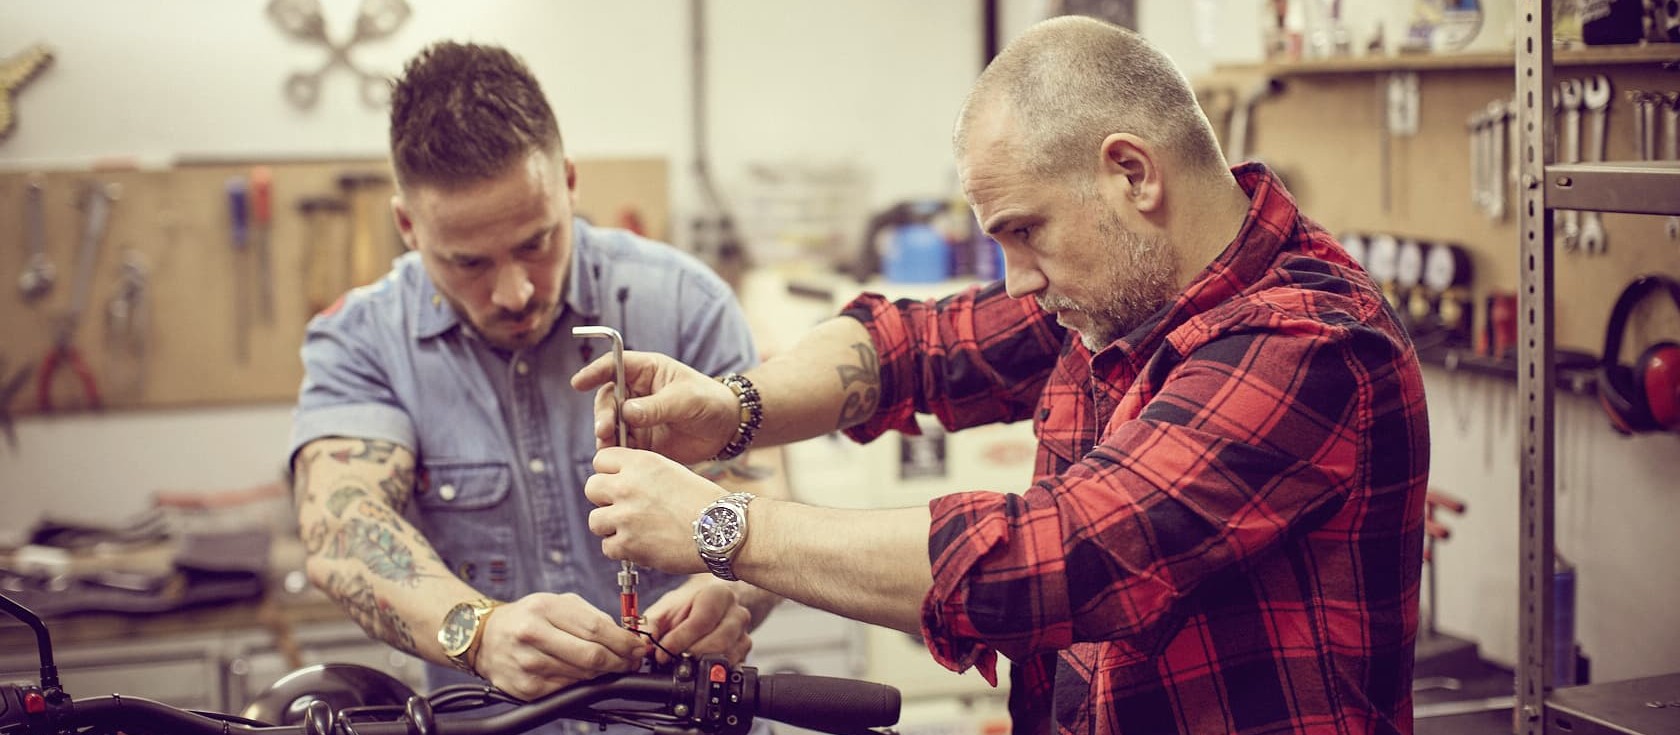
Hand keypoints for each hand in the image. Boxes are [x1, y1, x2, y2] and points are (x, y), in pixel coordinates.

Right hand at [472, 592, 648, 699]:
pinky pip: (567, 689)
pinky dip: (582, 683)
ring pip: (582, 675)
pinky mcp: (526, 688)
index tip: (638, 647)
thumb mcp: (556, 602)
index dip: (623, 641)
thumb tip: (624, 636)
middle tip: (632, 661)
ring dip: (604, 674)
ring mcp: (528, 664)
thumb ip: (590, 616)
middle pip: (591, 655)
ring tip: (612, 666)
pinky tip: (586, 675)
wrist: (484, 638)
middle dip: (620, 661)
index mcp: (544, 608)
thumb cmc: (527, 617)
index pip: (596, 628)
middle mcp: (533, 635)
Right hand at [569, 351, 738, 462]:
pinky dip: (616, 452)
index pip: (613, 366)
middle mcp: (636, 393)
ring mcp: (636, 418)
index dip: (594, 372)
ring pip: (610, 425)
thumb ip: (657, 406)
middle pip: (607, 399)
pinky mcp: (640, 441)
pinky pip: (621, 446)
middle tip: (604, 429)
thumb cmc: (710, 402)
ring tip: (607, 447)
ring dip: (605, 436)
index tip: (578, 383)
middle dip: (602, 414)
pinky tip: (616, 459)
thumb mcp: (686, 399)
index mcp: (646, 371)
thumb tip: (627, 413)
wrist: (725, 429)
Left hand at [585, 446, 721, 574]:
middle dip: (605, 499)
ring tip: (635, 530)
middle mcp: (628, 486)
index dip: (610, 472)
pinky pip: (608, 547)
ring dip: (611, 527)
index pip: (601, 460)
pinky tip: (642, 545)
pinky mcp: (628, 544)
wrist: (723, 530)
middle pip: (592, 488)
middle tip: (625, 508)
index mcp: (641, 462)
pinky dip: (622, 549)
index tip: (620, 483)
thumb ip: (641, 474)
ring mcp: (625, 516)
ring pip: (595, 521)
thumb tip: (615, 483)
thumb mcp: (671, 472)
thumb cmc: (703, 502)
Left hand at [643, 581, 752, 665]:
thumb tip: (642, 643)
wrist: (708, 607)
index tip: (662, 652)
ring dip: (702, 665)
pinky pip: (732, 667)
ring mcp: (744, 634)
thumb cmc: (686, 607)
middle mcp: (737, 613)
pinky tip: (698, 666)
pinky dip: (712, 671)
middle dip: (691, 655)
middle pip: (719, 641)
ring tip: (683, 663)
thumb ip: (650, 625)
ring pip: (727, 657)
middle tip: (672, 660)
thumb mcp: (665, 610)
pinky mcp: (744, 652)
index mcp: (718, 595)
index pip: (702, 620)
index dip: (680, 640)